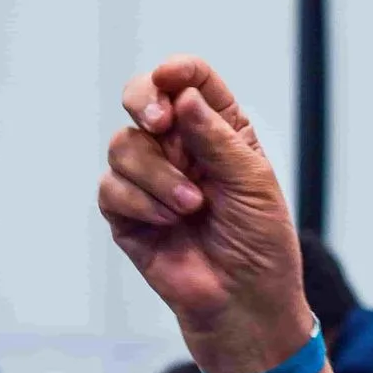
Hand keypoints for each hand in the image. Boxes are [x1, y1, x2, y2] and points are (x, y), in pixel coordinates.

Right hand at [98, 55, 312, 372]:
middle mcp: (181, 148)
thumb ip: (217, 138)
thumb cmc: (261, 242)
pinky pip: (111, 188)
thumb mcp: (252, 183)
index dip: (177, 71)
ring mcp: (150, 179)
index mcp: (219, 132)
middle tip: (158, 121)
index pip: (191, 82)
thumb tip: (184, 96)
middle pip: (141, 98)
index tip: (170, 78)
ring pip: (123, 145)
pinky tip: (169, 223)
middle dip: (143, 102)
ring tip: (191, 207)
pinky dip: (140, 202)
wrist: (244, 301)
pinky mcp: (126, 213)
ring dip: (157, 174)